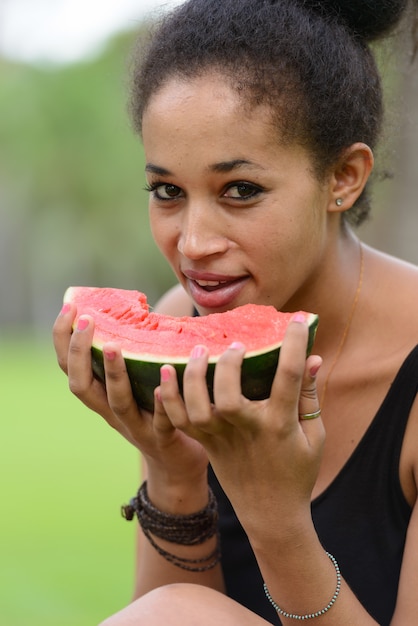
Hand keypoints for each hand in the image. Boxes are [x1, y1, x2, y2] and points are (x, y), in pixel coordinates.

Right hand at [52, 304, 208, 487]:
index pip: (70, 368)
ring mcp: (136, 427)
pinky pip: (160, 421)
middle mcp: (111, 413)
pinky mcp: (163, 438)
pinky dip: (160, 402)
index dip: (63, 340)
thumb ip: (133, 359)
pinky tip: (162, 382)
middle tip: (86, 320)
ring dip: (113, 374)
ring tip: (113, 347)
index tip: (69, 308)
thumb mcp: (135, 388)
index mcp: (101, 398)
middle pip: (81, 385)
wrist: (175, 467)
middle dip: (80, 352)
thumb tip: (138, 311)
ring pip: (117, 402)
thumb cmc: (156, 416)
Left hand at [158, 315, 324, 537]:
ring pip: (197, 408)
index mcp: (280, 425)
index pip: (288, 378)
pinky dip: (168, 398)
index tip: (298, 319)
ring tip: (196, 350)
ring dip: (193, 376)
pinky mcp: (205, 444)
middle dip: (228, 364)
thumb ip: (309, 396)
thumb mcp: (313, 436)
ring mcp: (221, 439)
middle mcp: (247, 430)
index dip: (294, 344)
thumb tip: (313, 357)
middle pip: (229, 395)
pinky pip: (179, 421)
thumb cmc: (296, 471)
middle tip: (234, 344)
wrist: (270, 514)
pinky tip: (165, 374)